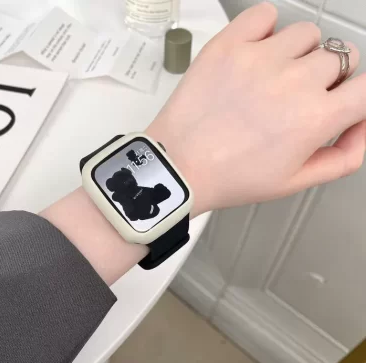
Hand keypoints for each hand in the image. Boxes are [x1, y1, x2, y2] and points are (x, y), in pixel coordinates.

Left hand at [147, 2, 364, 214]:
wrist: (179, 166)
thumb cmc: (229, 177)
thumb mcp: (294, 182)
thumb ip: (342, 157)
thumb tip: (361, 127)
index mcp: (316, 118)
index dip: (356, 97)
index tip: (341, 101)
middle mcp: (295, 81)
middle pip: (338, 60)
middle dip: (324, 80)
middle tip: (294, 100)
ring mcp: (261, 57)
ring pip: (306, 35)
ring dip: (297, 55)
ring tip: (270, 79)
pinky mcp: (229, 44)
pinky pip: (265, 14)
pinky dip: (266, 28)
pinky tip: (255, 54)